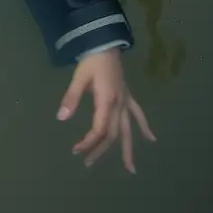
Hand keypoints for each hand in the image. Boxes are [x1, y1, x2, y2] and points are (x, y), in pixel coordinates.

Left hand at [57, 48, 155, 172]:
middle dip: (101, 150)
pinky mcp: (127, 96)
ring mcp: (125, 101)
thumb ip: (71, 98)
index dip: (89, 142)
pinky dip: (144, 127)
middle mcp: (119, 105)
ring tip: (130, 169)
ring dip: (127, 148)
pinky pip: (138, 114)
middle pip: (112, 134)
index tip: (76, 150)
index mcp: (106, 102)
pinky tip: (151, 139)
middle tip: (89, 163)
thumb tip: (61, 118)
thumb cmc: (91, 60)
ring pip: (128, 130)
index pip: (100, 130)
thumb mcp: (78, 78)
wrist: (105, 43)